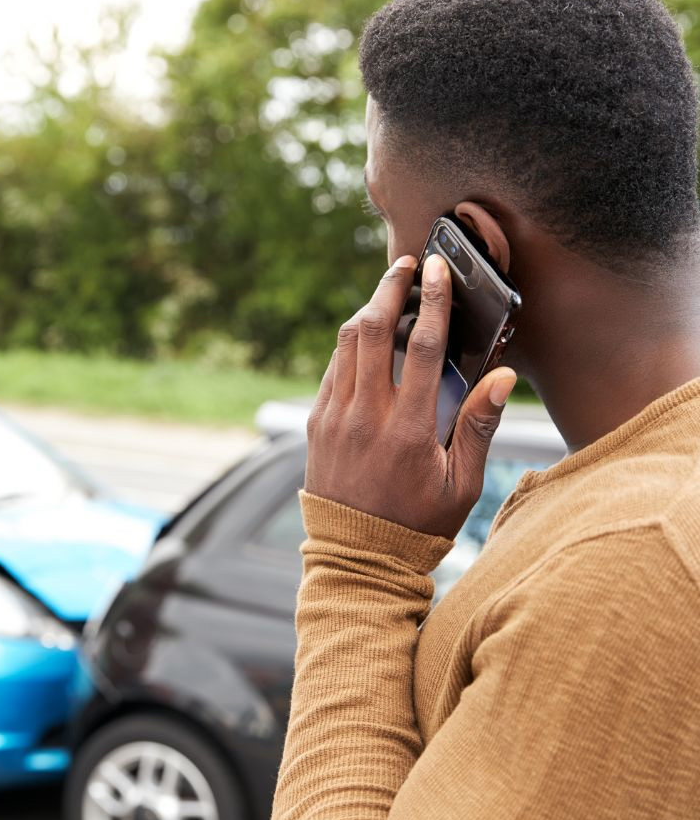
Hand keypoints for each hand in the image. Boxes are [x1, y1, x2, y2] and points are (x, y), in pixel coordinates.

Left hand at [305, 253, 516, 540]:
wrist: (357, 555)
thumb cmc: (418, 523)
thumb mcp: (461, 484)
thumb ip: (479, 426)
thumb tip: (503, 376)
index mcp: (409, 429)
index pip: (422, 348)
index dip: (432, 301)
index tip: (437, 270)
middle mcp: (366, 416)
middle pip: (373, 331)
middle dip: (390, 288)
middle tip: (407, 264)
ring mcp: (335, 417)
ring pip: (346, 345)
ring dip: (366, 309)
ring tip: (387, 290)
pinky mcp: (317, 423)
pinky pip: (331, 369)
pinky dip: (348, 344)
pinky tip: (364, 336)